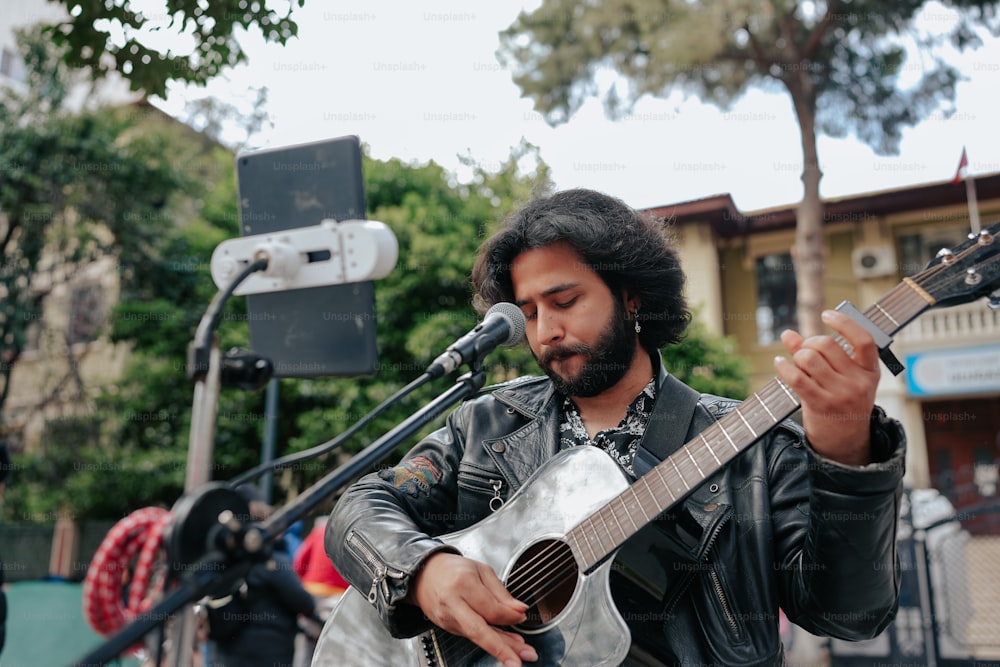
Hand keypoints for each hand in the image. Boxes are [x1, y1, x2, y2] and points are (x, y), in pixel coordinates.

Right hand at [408, 552, 537, 666]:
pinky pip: (473, 636)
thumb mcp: (481, 570)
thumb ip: (501, 592)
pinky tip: (505, 645)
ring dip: (500, 648)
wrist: (424, 575)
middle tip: (519, 660)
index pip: (490, 607)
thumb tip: (519, 610)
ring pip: (477, 637)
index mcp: (463, 583)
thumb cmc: (453, 569)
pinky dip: (490, 641)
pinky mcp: (448, 628)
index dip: (510, 615)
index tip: (523, 615)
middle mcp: (453, 604)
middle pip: (478, 630)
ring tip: (520, 656)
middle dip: (500, 648)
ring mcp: (449, 619)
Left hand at [774, 309, 880, 465]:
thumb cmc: (842, 403)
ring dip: (797, 356)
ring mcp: (841, 394)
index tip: (826, 314)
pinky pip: (797, 377)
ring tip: (796, 362)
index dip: (844, 323)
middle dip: (809, 343)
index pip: (864, 340)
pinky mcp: (821, 405)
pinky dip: (783, 366)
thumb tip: (788, 333)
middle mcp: (859, 382)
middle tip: (805, 351)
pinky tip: (779, 363)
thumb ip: (818, 354)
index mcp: (870, 372)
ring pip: (809, 358)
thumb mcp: (842, 378)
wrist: (845, 442)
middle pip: (826, 345)